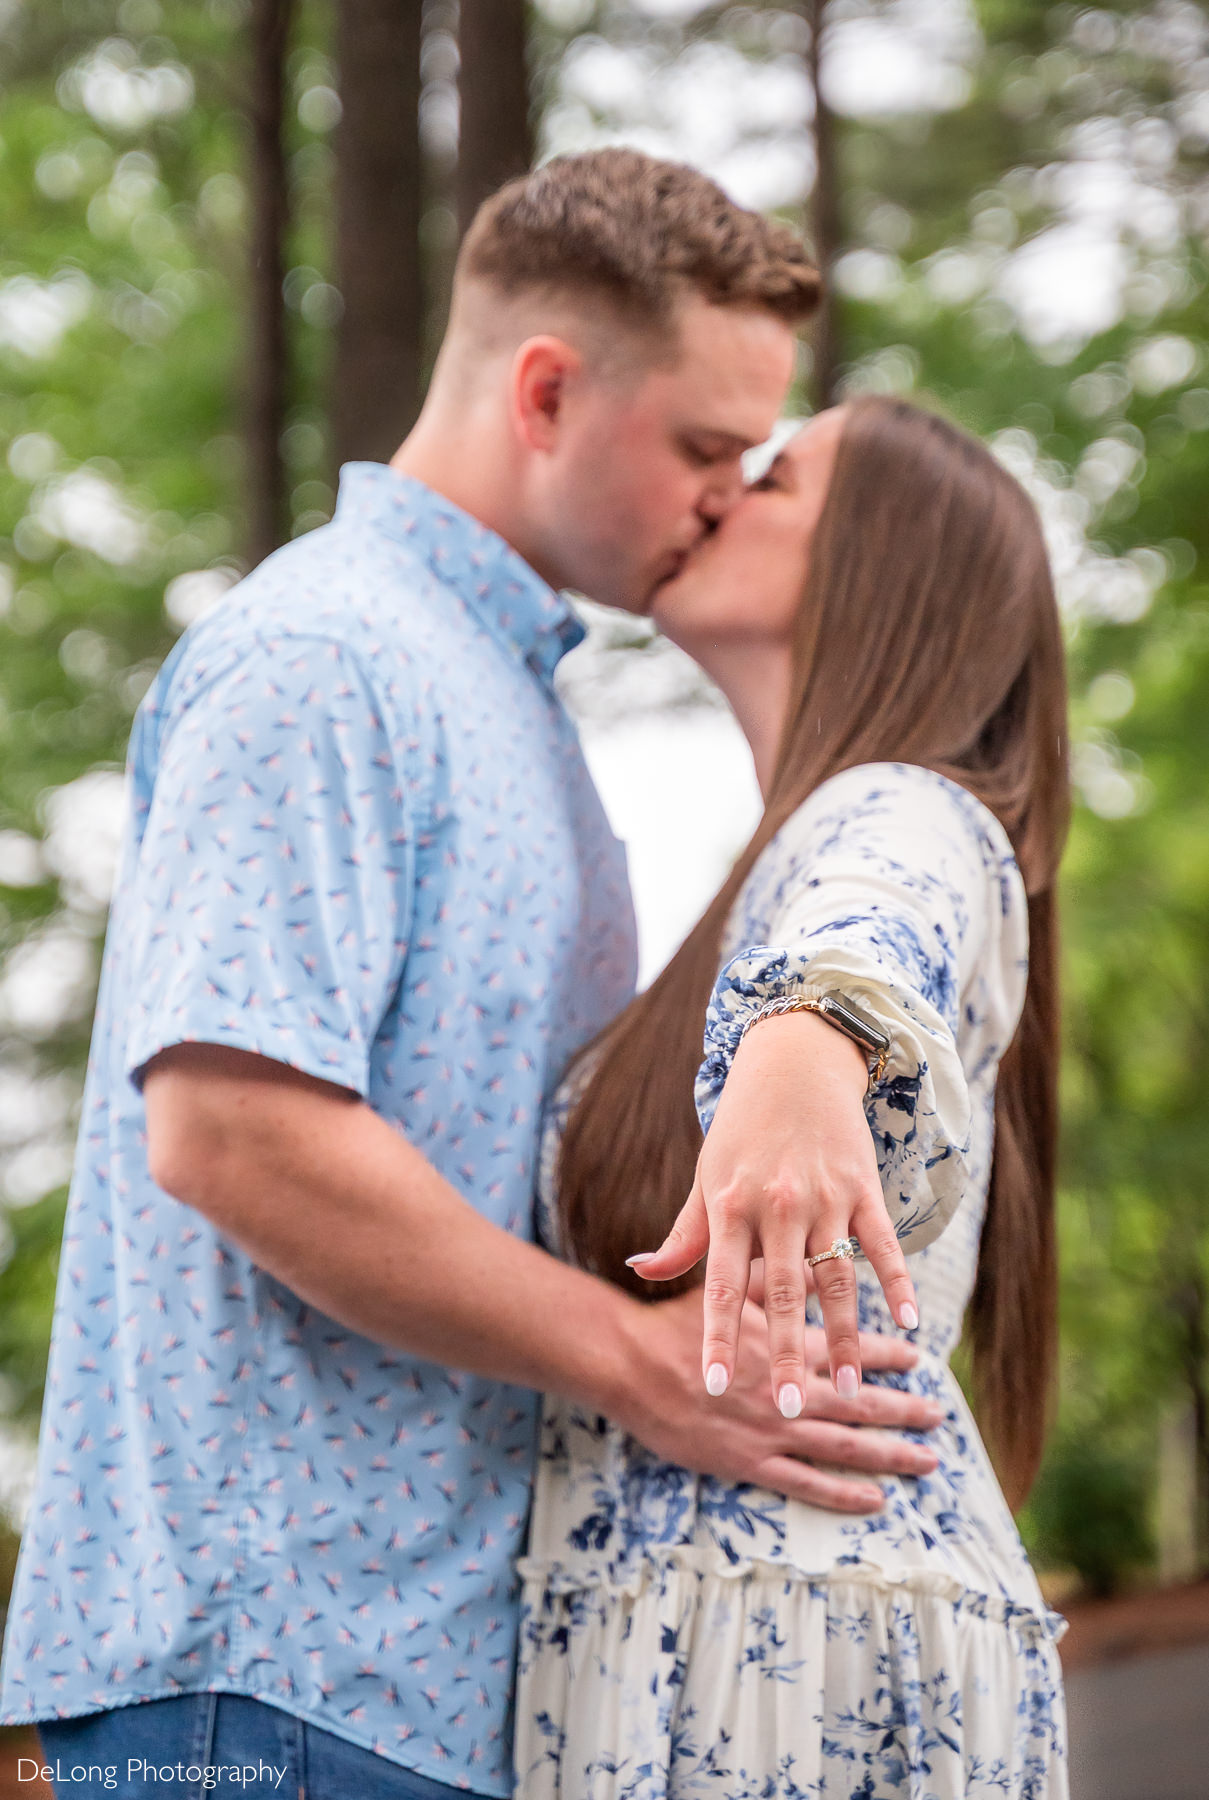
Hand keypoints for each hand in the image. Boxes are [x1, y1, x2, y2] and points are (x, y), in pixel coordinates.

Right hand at [610, 1291, 941, 1514]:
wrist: (631, 1364)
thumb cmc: (673, 1323)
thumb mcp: (726, 1286)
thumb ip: (770, 1277)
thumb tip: (812, 1263)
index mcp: (786, 1342)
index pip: (850, 1347)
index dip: (887, 1354)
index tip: (918, 1359)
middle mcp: (789, 1387)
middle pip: (860, 1402)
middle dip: (904, 1408)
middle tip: (937, 1415)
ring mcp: (773, 1428)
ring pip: (846, 1445)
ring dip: (891, 1453)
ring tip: (926, 1459)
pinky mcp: (751, 1461)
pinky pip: (809, 1482)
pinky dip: (845, 1493)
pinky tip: (877, 1500)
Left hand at [627, 1010, 918, 1414]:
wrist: (795, 1061)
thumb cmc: (741, 1127)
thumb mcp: (706, 1176)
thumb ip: (684, 1233)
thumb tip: (642, 1270)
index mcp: (731, 1206)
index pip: (723, 1286)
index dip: (719, 1338)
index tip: (715, 1386)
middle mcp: (777, 1206)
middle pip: (783, 1294)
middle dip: (786, 1355)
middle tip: (785, 1410)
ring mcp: (824, 1198)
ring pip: (836, 1280)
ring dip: (847, 1337)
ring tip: (850, 1389)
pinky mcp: (863, 1188)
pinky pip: (882, 1245)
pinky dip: (898, 1282)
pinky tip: (910, 1321)